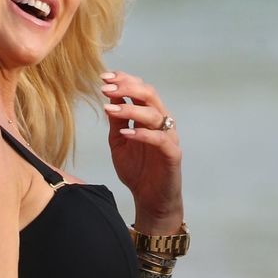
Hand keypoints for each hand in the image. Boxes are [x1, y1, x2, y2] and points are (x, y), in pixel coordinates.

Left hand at [101, 69, 182, 227]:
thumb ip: (117, 122)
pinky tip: (126, 132)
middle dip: (128, 87)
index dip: (124, 80)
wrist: (150, 200)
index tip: (104, 77)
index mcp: (149, 117)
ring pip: (154, 114)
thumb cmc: (138, 171)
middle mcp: (161, 122)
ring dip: (131, 108)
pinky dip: (143, 134)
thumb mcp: (119, 143)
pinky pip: (160, 139)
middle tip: (106, 87)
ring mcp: (169, 137)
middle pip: (149, 95)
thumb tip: (109, 98)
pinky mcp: (173, 154)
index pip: (140, 90)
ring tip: (110, 108)